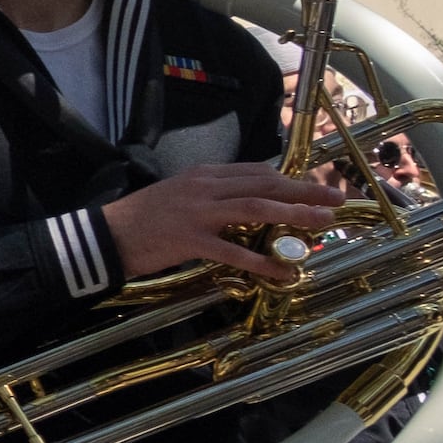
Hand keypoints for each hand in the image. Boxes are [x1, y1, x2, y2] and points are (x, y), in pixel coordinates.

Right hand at [100, 165, 346, 283]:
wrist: (105, 233)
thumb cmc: (140, 217)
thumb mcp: (177, 193)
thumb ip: (210, 195)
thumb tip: (241, 203)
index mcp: (204, 175)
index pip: (256, 172)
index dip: (289, 180)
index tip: (312, 188)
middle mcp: (206, 188)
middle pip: (265, 185)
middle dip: (305, 191)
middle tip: (336, 200)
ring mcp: (198, 213)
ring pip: (257, 209)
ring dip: (294, 216)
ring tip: (323, 224)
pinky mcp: (190, 240)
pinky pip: (234, 251)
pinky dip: (262, 261)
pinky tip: (284, 271)